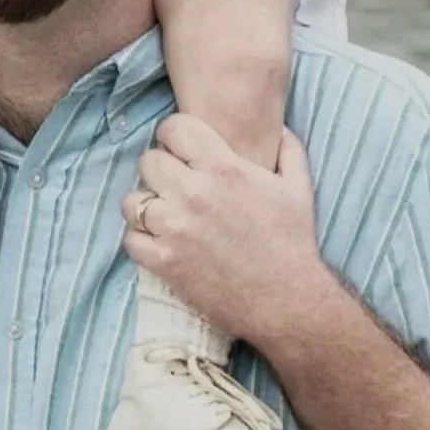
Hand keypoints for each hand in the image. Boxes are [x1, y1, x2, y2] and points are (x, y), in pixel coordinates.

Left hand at [121, 117, 334, 348]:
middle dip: (160, 170)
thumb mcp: (298, 188)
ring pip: (133, 201)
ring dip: (146, 206)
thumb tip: (278, 127)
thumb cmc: (293, 243)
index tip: (182, 149)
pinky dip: (141, 240)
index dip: (175, 135)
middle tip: (173, 184)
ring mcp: (175, 228)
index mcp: (223, 168)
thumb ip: (288, 150)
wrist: (289, 302)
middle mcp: (193, 193)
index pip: (173, 128)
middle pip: (148, 161)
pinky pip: (131, 240)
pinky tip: (159, 242)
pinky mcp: (166, 262)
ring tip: (164, 214)